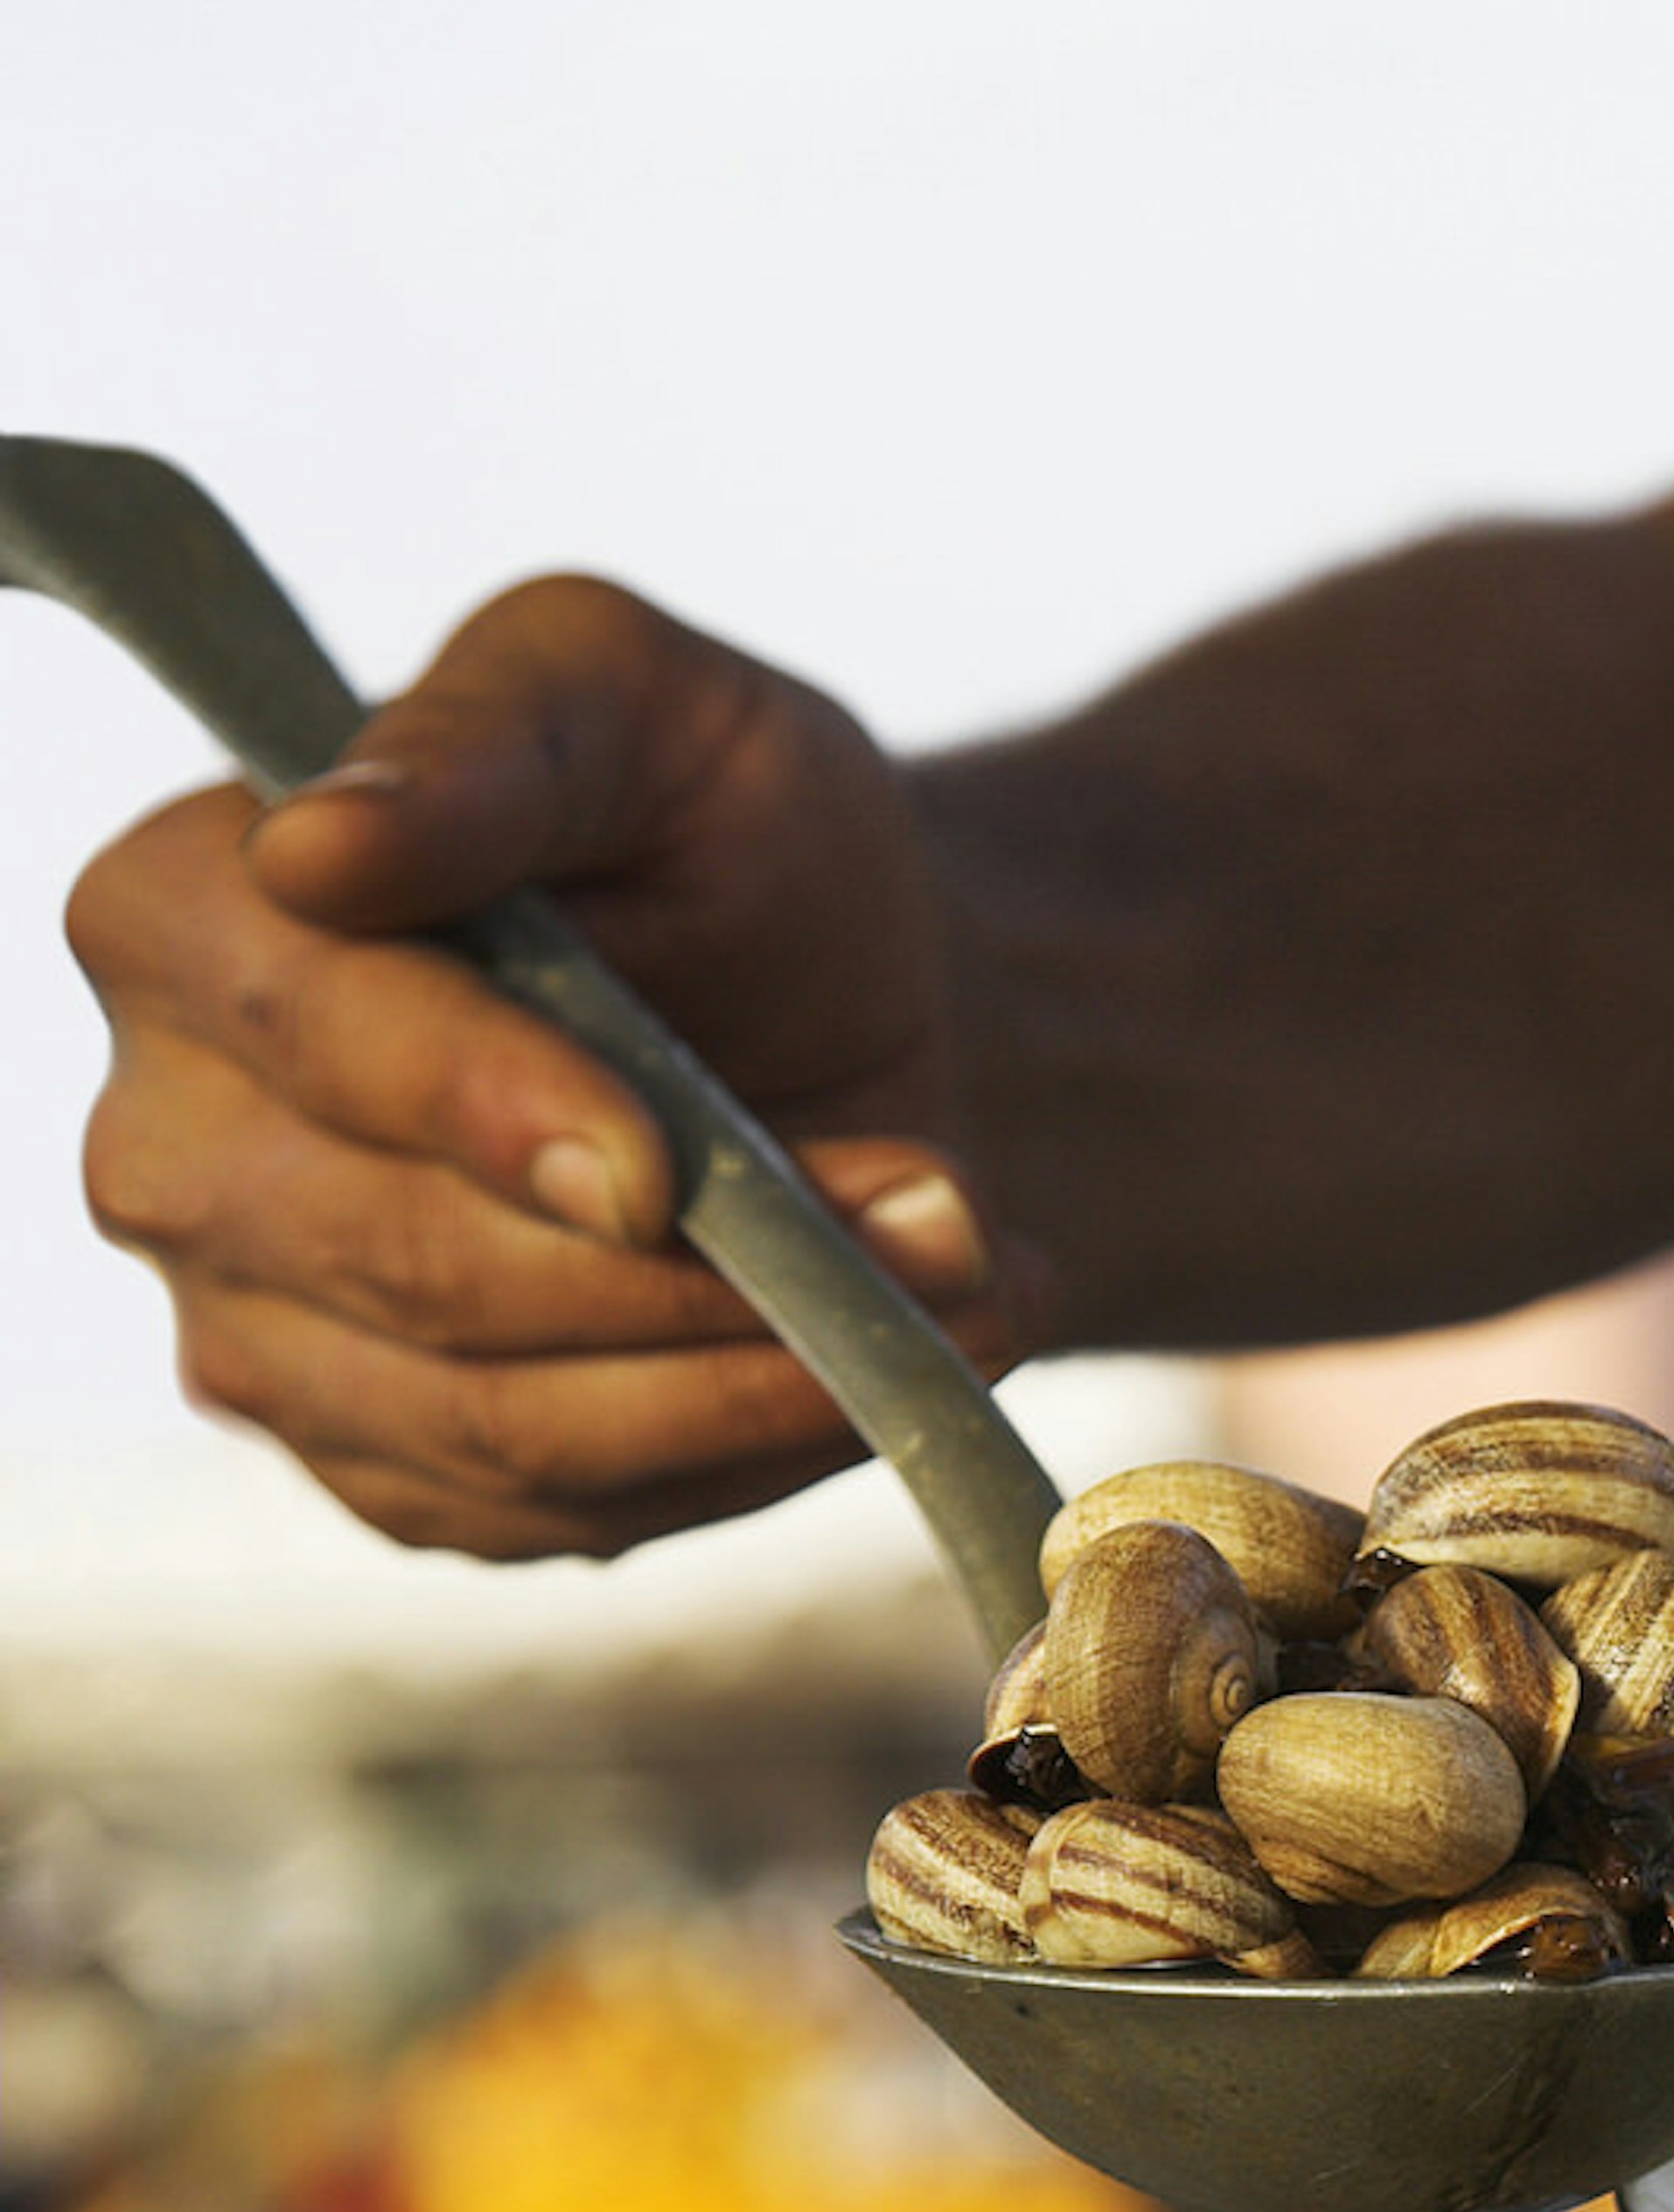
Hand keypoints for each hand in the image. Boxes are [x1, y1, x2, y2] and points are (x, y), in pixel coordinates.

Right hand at [72, 574, 1019, 1557]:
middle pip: (418, 1266)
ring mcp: (263, 1334)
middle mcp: (173, 1147)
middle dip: (700, 1263)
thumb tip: (317, 849)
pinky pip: (570, 1513)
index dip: (494, 1108)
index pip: (310, 1039)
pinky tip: (888, 1358)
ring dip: (768, 1373)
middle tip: (938, 1209)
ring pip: (506, 1425)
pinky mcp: (390, 1472)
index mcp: (177, 918)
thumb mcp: (634, 698)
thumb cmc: (711, 822)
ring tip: (962, 1275)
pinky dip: (757, 1449)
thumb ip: (489, 738)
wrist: (827, 998)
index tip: (666, 1166)